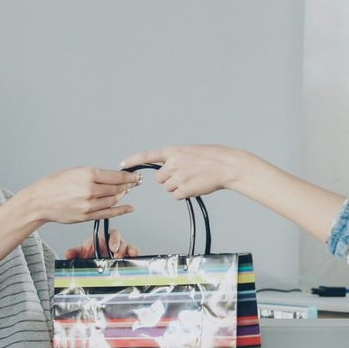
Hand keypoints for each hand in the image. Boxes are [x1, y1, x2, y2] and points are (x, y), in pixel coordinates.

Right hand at [15, 167, 137, 225]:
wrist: (40, 201)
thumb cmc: (54, 185)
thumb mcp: (75, 172)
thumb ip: (94, 175)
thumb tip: (111, 177)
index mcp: (87, 175)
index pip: (116, 176)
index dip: (129, 176)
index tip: (135, 175)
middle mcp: (90, 190)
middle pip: (117, 189)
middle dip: (129, 185)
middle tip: (136, 182)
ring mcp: (89, 205)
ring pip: (114, 201)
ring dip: (123, 196)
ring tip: (127, 191)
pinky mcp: (86, 216)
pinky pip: (108, 213)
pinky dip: (121, 210)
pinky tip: (129, 208)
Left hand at [64, 229, 139, 258]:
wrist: (92, 263)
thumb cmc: (89, 253)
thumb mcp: (81, 252)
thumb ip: (75, 252)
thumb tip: (69, 254)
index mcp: (104, 239)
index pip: (112, 234)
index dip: (114, 240)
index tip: (112, 248)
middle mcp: (114, 243)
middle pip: (122, 241)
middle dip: (121, 248)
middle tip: (117, 256)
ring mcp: (121, 250)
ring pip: (129, 247)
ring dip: (130, 251)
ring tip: (129, 256)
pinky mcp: (126, 258)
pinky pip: (133, 254)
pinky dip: (136, 255)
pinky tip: (135, 258)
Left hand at [120, 145, 257, 198]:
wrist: (226, 166)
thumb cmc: (211, 158)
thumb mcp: (189, 152)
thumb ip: (175, 159)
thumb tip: (165, 172)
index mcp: (173, 151)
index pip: (147, 156)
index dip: (133, 160)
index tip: (122, 165)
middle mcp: (172, 163)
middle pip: (159, 179)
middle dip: (169, 179)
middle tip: (186, 174)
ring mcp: (177, 177)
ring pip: (167, 188)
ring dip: (177, 187)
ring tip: (193, 179)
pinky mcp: (183, 189)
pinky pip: (176, 196)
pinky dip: (184, 194)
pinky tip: (195, 186)